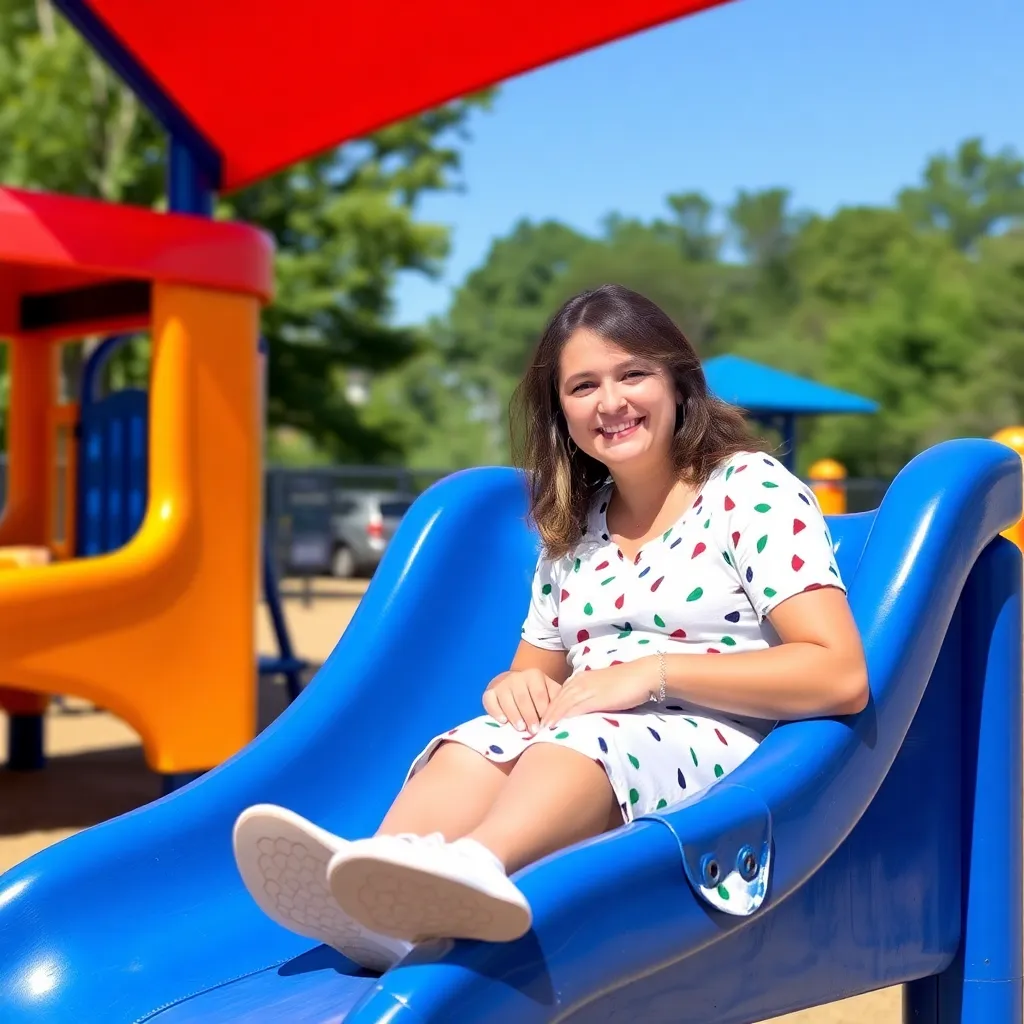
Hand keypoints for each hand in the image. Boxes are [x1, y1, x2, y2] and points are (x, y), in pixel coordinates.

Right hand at [482, 669, 562, 734]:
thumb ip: (558, 701)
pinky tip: (503, 721)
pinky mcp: (489, 692)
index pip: (540, 695)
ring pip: (507, 700)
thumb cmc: (537, 695)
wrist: (515, 685)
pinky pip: (490, 701)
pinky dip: (496, 712)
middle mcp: (517, 677)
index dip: (543, 711)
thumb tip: (570, 714)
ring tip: (520, 729)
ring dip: (514, 715)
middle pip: (523, 698)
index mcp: (535, 675)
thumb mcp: (550, 693)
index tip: (547, 726)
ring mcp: (502, 684)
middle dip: (529, 716)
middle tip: (533, 731)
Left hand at [539, 658, 657, 727]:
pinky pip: (575, 709)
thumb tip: (585, 712)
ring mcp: (587, 689)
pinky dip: (564, 718)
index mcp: (581, 678)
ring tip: (539, 731)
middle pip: (556, 700)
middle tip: (532, 729)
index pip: (559, 695)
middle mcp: (580, 682)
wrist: (643, 675)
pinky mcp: (595, 698)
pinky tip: (557, 727)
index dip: (548, 708)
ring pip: (562, 705)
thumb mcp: (604, 689)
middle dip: (544, 714)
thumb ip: (592, 697)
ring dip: (550, 718)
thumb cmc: (628, 683)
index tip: (539, 721)